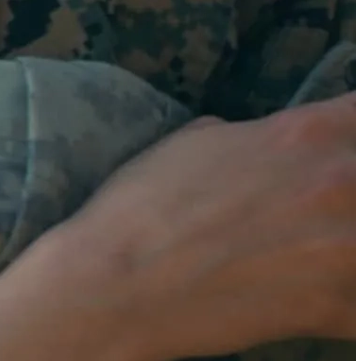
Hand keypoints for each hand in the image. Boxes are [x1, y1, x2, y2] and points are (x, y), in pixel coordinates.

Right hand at [0, 93, 355, 358]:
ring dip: (348, 259)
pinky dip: (343, 310)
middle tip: (314, 224)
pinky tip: (315, 307)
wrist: (111, 282)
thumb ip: (250, 139)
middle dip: (349, 204)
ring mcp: (346, 249)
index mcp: (306, 132)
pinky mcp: (333, 308)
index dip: (352, 139)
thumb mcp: (192, 142)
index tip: (337, 157)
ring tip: (314, 264)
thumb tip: (260, 145)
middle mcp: (341, 181)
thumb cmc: (141, 206)